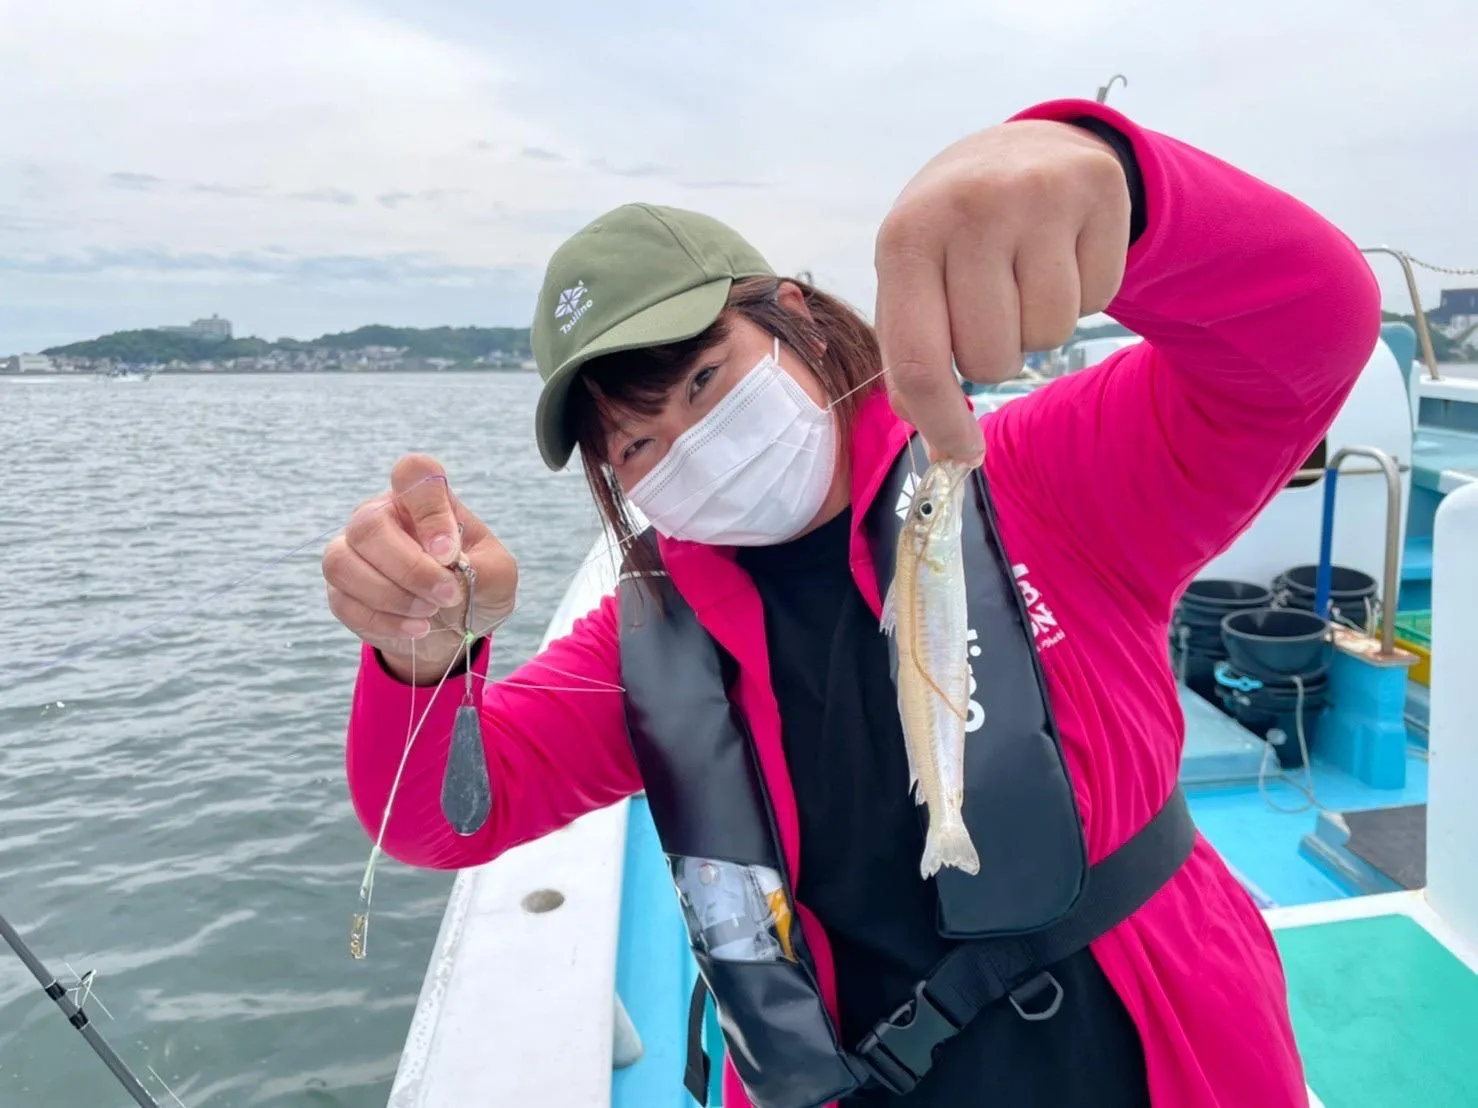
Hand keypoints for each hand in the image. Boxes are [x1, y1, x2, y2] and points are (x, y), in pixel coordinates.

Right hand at [324, 454, 517, 682]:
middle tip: (447, 595)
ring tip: (430, 613)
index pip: (412, 473)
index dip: (428, 508)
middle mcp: (381, 516)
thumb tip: (443, 559)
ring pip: (343, 562)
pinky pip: (342, 600)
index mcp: (423, 500)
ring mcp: (353, 551)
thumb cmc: (475, 587)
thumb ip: (483, 564)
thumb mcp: (498, 575)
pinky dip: (383, 621)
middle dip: (411, 569)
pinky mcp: (340, 589)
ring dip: (392, 596)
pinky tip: (415, 629)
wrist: (454, 630)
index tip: (449, 551)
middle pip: (369, 525)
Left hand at [874, 119, 1130, 463]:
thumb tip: (945, 449)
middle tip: (989, 307)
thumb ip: (914, 360)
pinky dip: (1081, 295)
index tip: (961, 454)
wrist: (1022, 149)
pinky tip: (1060, 254)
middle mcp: (969, 207)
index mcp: (905, 237)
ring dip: (1037, 327)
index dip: (941, 423)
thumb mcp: (913, 279)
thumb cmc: (955, 235)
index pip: (920, 361)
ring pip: (1048, 335)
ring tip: (1022, 276)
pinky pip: (1098, 299)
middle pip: (989, 360)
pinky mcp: (1100, 188)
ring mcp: (1038, 193)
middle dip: (992, 356)